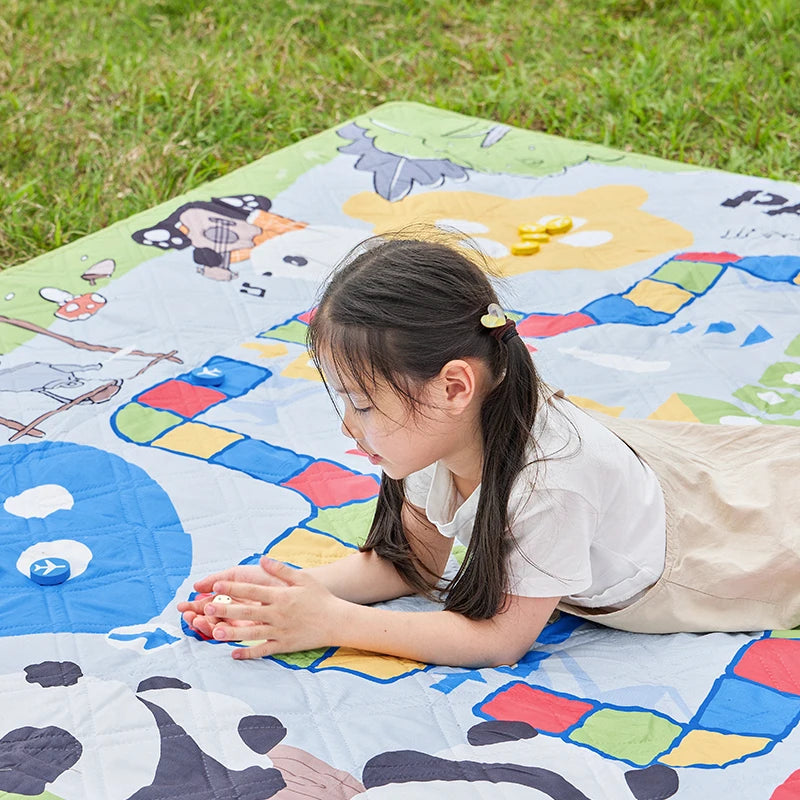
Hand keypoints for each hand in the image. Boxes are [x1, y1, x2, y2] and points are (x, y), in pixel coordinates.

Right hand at [177, 563, 285, 637]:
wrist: (295, 583)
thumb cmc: (269, 577)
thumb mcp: (243, 574)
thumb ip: (222, 578)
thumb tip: (198, 585)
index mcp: (233, 601)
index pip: (210, 607)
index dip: (196, 608)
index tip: (185, 608)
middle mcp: (239, 614)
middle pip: (214, 621)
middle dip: (199, 619)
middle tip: (189, 618)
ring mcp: (249, 624)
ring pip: (225, 630)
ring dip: (210, 627)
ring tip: (200, 623)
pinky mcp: (261, 633)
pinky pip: (244, 641)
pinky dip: (231, 639)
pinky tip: (219, 634)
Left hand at [194, 557, 346, 659]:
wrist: (337, 621)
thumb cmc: (320, 597)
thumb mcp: (302, 578)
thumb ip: (281, 569)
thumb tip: (262, 559)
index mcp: (280, 596)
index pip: (252, 591)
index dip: (233, 588)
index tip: (216, 586)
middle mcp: (278, 613)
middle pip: (247, 612)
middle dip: (226, 609)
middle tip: (208, 608)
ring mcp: (280, 630)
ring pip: (251, 632)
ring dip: (232, 633)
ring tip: (214, 632)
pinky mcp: (284, 645)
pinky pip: (264, 650)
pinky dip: (249, 653)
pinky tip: (234, 654)